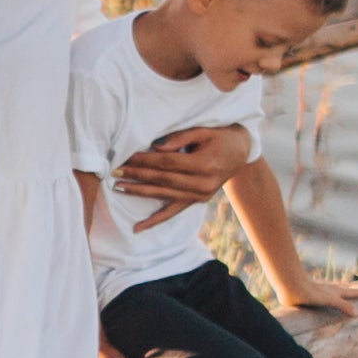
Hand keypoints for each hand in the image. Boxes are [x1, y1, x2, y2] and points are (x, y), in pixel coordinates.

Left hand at [111, 129, 238, 215]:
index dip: (145, 161)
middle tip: (115, 172)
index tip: (126, 157)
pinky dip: (154, 220)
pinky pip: (173, 212)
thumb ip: (179, 138)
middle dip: (137, 176)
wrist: (241, 153)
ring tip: (119, 188)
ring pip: (164, 195)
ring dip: (140, 192)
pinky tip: (138, 227)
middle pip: (163, 180)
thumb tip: (154, 148)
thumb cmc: (220, 136)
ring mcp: (200, 195)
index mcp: (204, 164)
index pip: (167, 163)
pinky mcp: (198, 201)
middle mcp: (203, 184)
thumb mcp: (203, 130)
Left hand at [278, 271, 357, 318]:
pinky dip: (325, 297)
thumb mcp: (331, 299)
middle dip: (353, 290)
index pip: (353, 292)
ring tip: (344, 290)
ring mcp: (318, 293)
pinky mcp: (308, 297)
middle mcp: (328, 291)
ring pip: (332, 292)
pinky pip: (320, 298)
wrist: (291, 286)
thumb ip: (344, 306)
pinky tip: (321, 298)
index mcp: (335, 292)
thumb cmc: (311, 292)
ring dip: (340, 292)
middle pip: (344, 290)